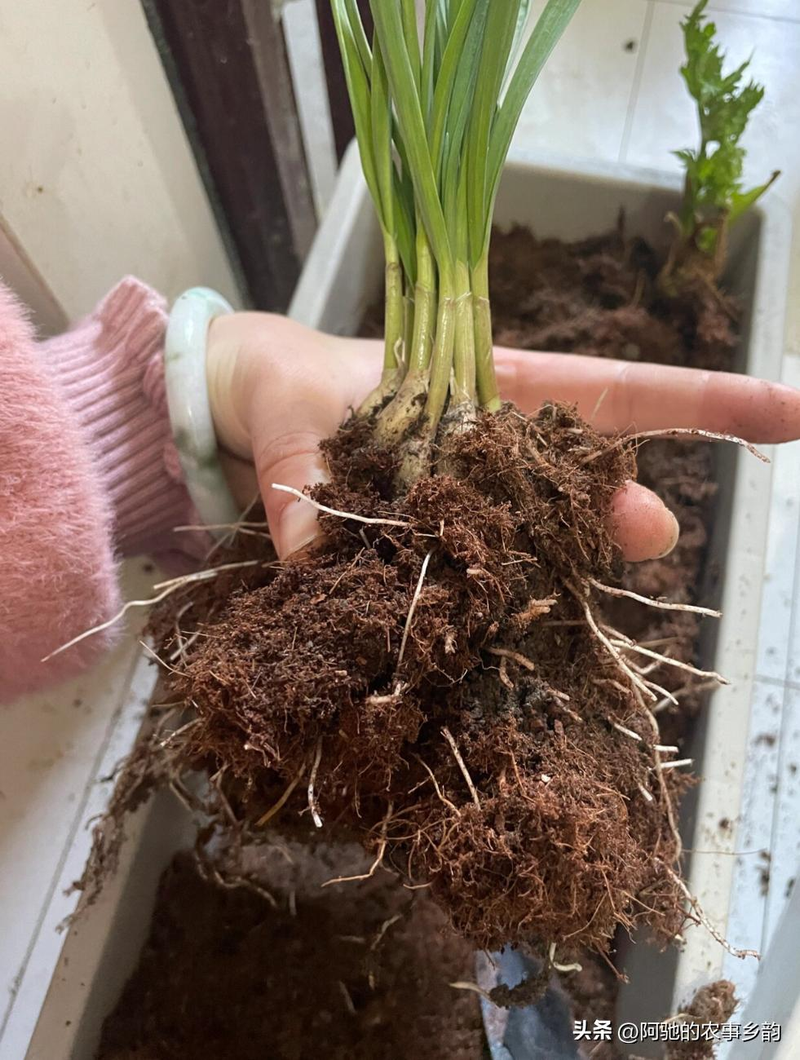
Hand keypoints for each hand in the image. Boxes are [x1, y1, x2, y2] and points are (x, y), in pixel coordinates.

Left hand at [207, 313, 799, 560]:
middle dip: (621, 505)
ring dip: (562, 568)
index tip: (788, 410)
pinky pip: (477, 576)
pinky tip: (499, 642)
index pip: (606, 390)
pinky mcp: (431, 546)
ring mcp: (466, 503)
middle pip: (582, 474)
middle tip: (651, 540)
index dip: (696, 399)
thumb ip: (300, 473)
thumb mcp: (288, 408)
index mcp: (481, 388)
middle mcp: (489, 450)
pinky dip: (492, 606)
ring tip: (575, 602)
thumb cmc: (280, 385)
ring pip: (538, 536)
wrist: (240, 415)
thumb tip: (310, 554)